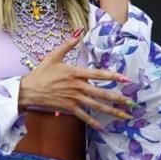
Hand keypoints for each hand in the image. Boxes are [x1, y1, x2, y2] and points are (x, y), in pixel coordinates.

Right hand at [18, 31, 133, 129]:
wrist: (29, 90)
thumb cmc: (41, 73)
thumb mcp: (54, 56)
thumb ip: (68, 44)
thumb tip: (78, 31)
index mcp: (76, 73)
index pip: (99, 74)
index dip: (114, 76)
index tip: (126, 79)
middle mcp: (78, 87)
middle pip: (102, 93)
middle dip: (119, 98)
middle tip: (132, 103)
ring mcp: (74, 99)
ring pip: (96, 106)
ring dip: (112, 111)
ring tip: (124, 116)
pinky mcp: (69, 108)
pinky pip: (84, 117)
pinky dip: (94, 123)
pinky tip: (103, 128)